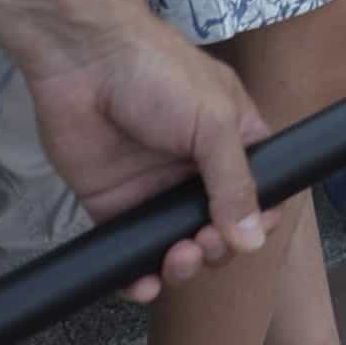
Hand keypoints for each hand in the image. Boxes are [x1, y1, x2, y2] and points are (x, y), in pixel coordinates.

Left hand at [19, 19, 272, 303]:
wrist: (85, 61)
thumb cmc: (160, 73)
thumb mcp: (214, 122)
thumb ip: (234, 183)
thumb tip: (252, 240)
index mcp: (234, 141)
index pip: (260, 193)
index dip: (259, 222)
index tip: (250, 236)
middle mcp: (197, 170)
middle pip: (220, 229)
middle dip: (218, 248)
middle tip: (203, 243)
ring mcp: (155, 190)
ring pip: (176, 247)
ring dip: (183, 266)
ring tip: (176, 258)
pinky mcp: (114, 205)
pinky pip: (129, 252)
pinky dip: (136, 276)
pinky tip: (142, 283)